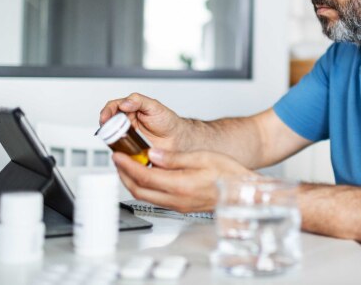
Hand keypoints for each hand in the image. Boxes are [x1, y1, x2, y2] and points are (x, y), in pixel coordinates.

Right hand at [99, 93, 180, 151]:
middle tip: (109, 130)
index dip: (107, 111)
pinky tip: (121, 150)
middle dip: (106, 126)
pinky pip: (119, 150)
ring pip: (111, 137)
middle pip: (109, 123)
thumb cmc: (167, 121)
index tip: (105, 117)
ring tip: (115, 139)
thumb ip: (139, 101)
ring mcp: (127, 136)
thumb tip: (124, 103)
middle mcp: (126, 122)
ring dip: (110, 139)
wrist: (176, 138)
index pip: (113, 107)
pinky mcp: (130, 148)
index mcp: (130, 109)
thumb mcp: (155, 106)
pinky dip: (118, 150)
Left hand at [113, 149, 254, 211]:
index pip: (144, 176)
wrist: (242, 192)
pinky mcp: (181, 206)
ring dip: (133, 182)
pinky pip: (156, 198)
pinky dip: (145, 187)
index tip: (118, 156)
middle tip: (118, 161)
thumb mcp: (202, 157)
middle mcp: (176, 199)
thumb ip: (174, 158)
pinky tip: (147, 176)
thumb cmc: (229, 174)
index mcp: (180, 185)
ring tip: (128, 167)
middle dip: (124, 175)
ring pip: (146, 196)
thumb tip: (153, 154)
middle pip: (139, 190)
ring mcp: (178, 205)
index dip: (127, 165)